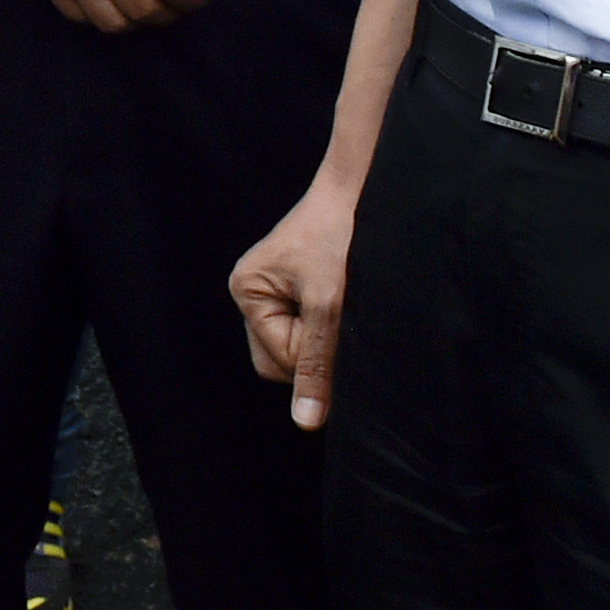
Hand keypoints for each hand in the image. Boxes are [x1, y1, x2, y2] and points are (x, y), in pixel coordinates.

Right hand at [230, 181, 354, 429]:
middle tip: (345, 318)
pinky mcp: (299, 286)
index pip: (277, 362)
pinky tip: (347, 298)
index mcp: (247, 291)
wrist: (363, 186)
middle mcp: (253, 291)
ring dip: (329, 338)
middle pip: (282, 360)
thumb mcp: (329, 303)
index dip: (315, 357)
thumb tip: (307, 422)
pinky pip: (310, 326)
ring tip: (348, 302)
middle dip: (317, 351)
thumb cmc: (342, 236)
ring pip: (300, 346)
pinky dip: (332, 324)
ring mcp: (275, 289)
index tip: (342, 325)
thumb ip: (317, 363)